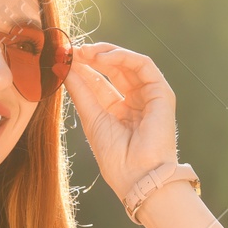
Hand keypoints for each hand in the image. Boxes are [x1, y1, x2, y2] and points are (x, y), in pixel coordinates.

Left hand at [63, 42, 179, 202]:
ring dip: (106, 53)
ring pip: (129, 62)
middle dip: (93, 57)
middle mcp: (135, 102)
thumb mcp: (91, 118)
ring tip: (85, 52)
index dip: (83, 68)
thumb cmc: (116, 158)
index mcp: (119, 112)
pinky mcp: (162, 93)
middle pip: (114, 69)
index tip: (65, 58)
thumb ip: (81, 91)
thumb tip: (65, 67)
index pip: (100, 82)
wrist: (138, 176)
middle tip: (74, 51)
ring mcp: (150, 97)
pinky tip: (102, 58)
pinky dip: (122, 57)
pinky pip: (143, 65)